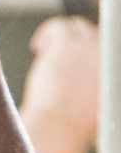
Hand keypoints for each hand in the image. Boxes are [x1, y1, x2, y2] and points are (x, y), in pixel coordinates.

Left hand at [22, 15, 99, 144]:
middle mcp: (110, 51)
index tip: (81, 62)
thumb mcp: (105, 112)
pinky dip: (47, 34)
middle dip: (79, 45)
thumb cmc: (79, 126)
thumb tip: (99, 102)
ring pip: (77, 27)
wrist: (62, 124)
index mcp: (117, 66)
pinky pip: (58, 26)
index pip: (111, 49)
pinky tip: (38, 46)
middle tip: (63, 57)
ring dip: (63, 37)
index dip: (93, 54)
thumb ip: (104, 96)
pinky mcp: (67, 41)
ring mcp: (89, 44)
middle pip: (96, 36)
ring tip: (47, 51)